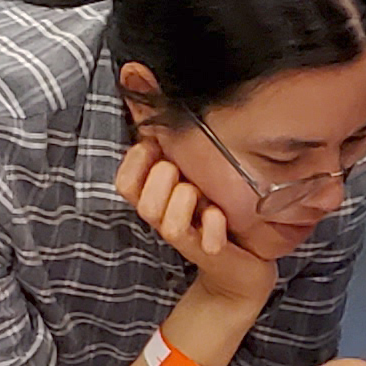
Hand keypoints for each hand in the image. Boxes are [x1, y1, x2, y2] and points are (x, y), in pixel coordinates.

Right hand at [116, 138, 276, 306]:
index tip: (159, 148)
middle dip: (163, 177)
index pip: (124, 182)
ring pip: (165, 220)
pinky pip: (204, 239)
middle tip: (185, 174)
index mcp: (157, 201)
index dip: (137, 160)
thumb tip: (142, 95)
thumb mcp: (193, 177)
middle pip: (142, 201)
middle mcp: (165, 221)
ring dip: (184, 199)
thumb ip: (171, 147)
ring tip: (204, 197)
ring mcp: (188, 239)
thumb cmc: (216, 215)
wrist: (242, 270)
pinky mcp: (210, 253)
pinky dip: (212, 223)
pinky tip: (220, 216)